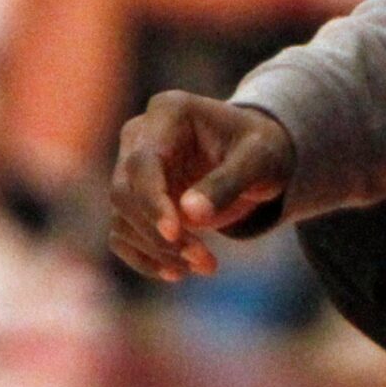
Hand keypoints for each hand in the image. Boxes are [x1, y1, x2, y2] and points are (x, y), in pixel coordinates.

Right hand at [109, 92, 295, 280]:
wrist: (257, 155)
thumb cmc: (262, 148)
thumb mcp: (260, 159)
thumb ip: (229, 182)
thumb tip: (191, 215)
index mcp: (168, 113)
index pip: (143, 162)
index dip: (153, 201)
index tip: (175, 235)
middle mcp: (140, 136)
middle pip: (125, 192)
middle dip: (160, 234)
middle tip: (206, 262)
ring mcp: (131, 167)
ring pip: (122, 217)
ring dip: (158, 250)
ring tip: (206, 267)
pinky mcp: (134, 199)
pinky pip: (123, 233)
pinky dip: (145, 257)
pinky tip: (176, 273)